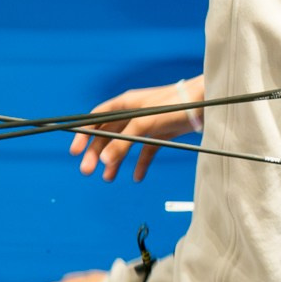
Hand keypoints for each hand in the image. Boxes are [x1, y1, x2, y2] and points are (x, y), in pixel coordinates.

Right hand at [73, 79, 202, 184]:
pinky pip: (145, 151)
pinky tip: (136, 176)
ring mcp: (146, 124)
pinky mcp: (161, 134)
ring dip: (115, 161)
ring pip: (124, 145)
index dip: (84, 134)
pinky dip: (140, 163)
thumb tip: (105, 160)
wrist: (206, 103)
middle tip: (87, 171)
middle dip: (97, 153)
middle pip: (108, 135)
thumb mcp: (144, 124)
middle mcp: (133, 113)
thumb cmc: (175, 105)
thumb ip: (124, 142)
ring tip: (107, 178)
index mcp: (125, 104)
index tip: (75, 151)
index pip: (97, 119)